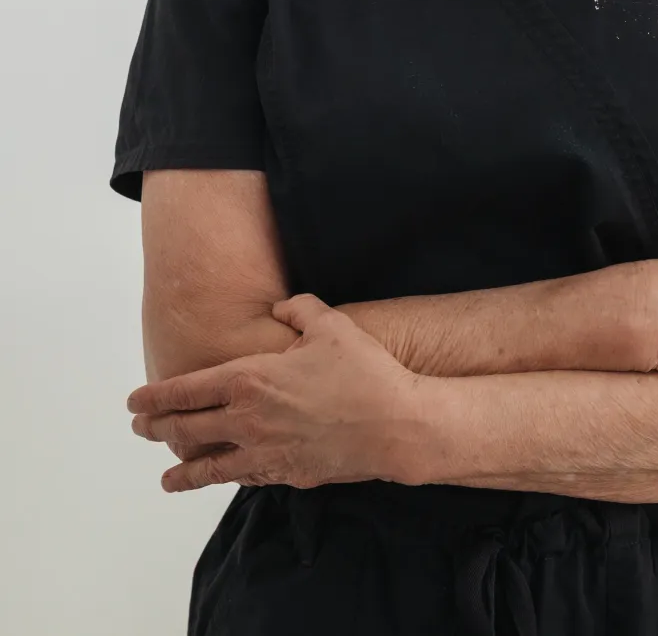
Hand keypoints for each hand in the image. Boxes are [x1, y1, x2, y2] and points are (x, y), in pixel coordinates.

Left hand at [126, 294, 431, 492]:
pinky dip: (225, 480)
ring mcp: (263, 452)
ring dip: (182, 471)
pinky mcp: (285, 474)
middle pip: (187, 429)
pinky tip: (221, 480)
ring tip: (166, 478)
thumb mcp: (331, 325)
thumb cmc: (362, 371)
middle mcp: (246, 420)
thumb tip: (281, 307)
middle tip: (140, 429)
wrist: (394, 424)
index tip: (134, 402)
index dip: (155, 397)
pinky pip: (244, 478)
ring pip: (208, 467)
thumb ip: (299, 309)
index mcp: (249, 379)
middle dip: (158, 429)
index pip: (186, 391)